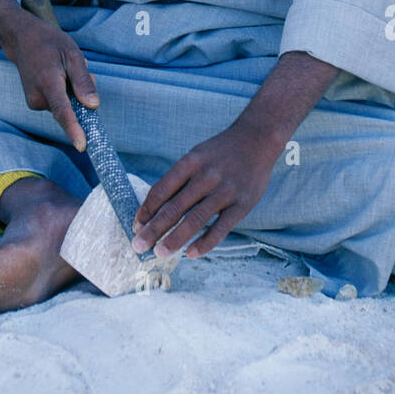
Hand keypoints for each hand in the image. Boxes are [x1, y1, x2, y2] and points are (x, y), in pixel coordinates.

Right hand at [0, 0, 98, 150]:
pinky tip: (59, 74)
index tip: (82, 146)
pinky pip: (57, 104)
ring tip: (65, 68)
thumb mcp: (73, 54)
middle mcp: (37, 97)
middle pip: (70, 108)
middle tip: (80, 68)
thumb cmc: (49, 43)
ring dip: (72, 91)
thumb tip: (93, 106)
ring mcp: (33, 102)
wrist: (22, 39)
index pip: (63, 111)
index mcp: (48, 83)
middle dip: (81, 94)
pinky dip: (64, 92)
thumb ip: (83, 81)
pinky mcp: (34, 103)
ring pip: (65, 106)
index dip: (74, 130)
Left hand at [131, 121, 280, 259]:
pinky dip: (205, 243)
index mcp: (190, 162)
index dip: (147, 210)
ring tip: (159, 253)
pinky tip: (191, 254)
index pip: (162, 189)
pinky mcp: (242, 204)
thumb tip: (154, 207)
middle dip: (154, 229)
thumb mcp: (196, 155)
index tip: (136, 225)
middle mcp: (206, 176)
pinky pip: (221, 228)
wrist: (257, 139)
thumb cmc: (220, 152)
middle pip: (174, 208)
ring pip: (195, 220)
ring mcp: (225, 191)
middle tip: (138, 246)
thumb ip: (179, 179)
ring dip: (174, 239)